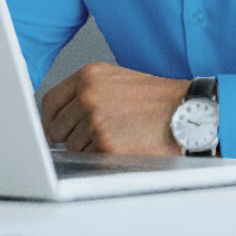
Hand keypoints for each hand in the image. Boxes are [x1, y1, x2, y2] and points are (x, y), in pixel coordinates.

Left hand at [40, 62, 189, 154]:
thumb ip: (86, 94)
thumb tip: (61, 118)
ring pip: (72, 147)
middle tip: (93, 138)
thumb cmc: (156, 99)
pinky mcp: (106, 144)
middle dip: (70, 137)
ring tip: (117, 139)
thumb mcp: (116, 81)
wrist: (187, 112)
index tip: (52, 130)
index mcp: (88, 76)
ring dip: (88, 149)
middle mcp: (88, 95)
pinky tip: (121, 147)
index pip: (50, 102)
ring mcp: (95, 120)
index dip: (49, 120)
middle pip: (57, 127)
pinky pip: (89, 159)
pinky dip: (101, 159)